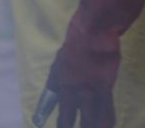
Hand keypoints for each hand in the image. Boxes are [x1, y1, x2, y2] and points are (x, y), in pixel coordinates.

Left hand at [41, 0, 144, 127]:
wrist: (94, 28)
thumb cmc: (80, 35)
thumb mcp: (64, 53)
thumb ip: (63, 69)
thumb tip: (60, 81)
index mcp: (58, 76)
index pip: (51, 99)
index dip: (46, 112)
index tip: (38, 122)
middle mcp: (69, 86)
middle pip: (66, 115)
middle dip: (65, 126)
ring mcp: (86, 89)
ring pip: (88, 119)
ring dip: (87, 127)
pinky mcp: (103, 88)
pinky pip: (106, 111)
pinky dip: (106, 121)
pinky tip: (106, 127)